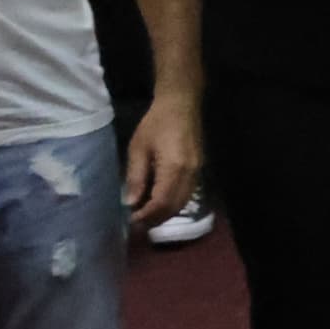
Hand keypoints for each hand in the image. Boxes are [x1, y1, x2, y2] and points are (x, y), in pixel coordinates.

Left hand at [122, 92, 202, 232]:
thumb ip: (136, 176)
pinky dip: (173, 203)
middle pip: (174, 206)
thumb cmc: (156, 123)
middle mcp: (189, 173)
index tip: (131, 220)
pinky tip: (159, 202)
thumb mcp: (138, 148)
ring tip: (147, 216)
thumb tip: (130, 203)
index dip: (146, 215)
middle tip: (137, 224)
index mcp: (174, 167)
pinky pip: (187, 193)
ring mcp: (197, 171)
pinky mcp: (198, 168)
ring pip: (183, 202)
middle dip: (155, 219)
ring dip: (165, 213)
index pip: (161, 202)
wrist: (181, 104)